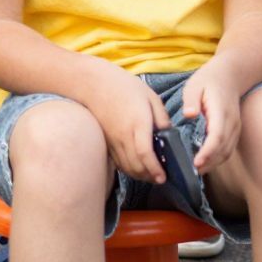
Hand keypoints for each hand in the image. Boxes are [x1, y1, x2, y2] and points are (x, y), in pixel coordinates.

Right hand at [91, 68, 169, 182]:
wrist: (93, 83)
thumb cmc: (124, 86)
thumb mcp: (150, 96)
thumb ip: (162, 117)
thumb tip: (168, 134)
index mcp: (138, 123)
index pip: (145, 153)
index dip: (154, 169)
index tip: (163, 176)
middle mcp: (124, 135)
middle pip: (136, 166)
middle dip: (150, 177)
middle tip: (161, 178)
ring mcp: (113, 140)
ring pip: (126, 167)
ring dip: (139, 175)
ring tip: (151, 175)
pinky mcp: (107, 142)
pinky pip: (118, 162)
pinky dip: (128, 169)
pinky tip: (136, 166)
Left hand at [182, 62, 241, 170]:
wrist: (230, 75)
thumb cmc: (209, 80)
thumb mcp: (195, 85)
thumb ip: (191, 100)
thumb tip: (189, 114)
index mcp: (220, 110)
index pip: (217, 136)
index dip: (208, 151)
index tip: (196, 162)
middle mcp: (232, 122)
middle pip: (223, 148)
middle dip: (209, 162)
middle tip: (192, 172)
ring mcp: (235, 127)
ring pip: (227, 151)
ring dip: (214, 163)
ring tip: (197, 171)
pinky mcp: (234, 131)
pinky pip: (228, 148)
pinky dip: (218, 158)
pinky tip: (206, 162)